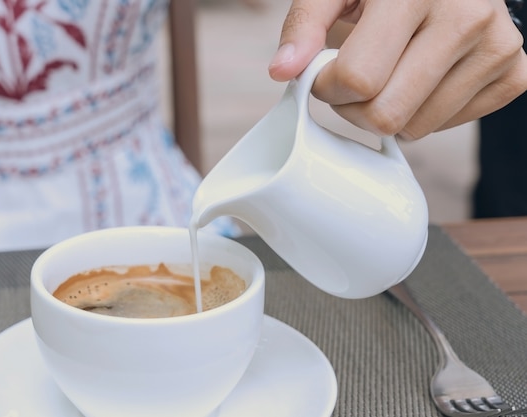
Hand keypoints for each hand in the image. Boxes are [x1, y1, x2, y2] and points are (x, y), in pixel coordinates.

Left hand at [268, 0, 526, 139]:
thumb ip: (304, 25)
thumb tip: (282, 71)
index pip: (358, 80)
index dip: (327, 86)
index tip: (325, 71)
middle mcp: (468, 17)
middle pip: (387, 115)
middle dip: (354, 108)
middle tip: (354, 82)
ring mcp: (498, 47)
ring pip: (417, 128)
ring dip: (389, 113)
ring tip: (389, 75)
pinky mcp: (513, 72)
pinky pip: (451, 126)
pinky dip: (425, 113)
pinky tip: (421, 79)